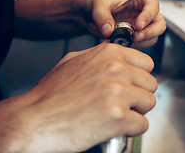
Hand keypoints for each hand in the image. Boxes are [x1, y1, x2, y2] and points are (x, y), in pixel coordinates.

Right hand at [14, 42, 156, 151]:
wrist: (33, 120)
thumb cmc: (50, 94)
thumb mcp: (74, 61)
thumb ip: (100, 57)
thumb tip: (118, 58)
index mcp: (109, 54)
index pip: (146, 63)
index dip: (138, 77)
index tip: (131, 85)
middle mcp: (116, 70)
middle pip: (150, 84)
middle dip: (138, 95)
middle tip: (121, 103)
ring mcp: (118, 93)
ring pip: (149, 103)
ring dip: (135, 112)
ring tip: (115, 115)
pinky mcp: (118, 118)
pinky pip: (142, 125)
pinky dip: (130, 129)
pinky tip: (113, 127)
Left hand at [84, 0, 165, 47]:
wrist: (90, 14)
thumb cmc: (98, 1)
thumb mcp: (98, 4)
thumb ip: (102, 16)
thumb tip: (109, 30)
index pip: (153, 3)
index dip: (149, 14)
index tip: (138, 25)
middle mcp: (145, 11)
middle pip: (159, 23)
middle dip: (150, 32)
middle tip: (135, 37)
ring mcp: (142, 25)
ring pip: (154, 36)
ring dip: (142, 41)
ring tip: (126, 41)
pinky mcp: (136, 36)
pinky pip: (143, 44)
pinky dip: (135, 46)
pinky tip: (123, 44)